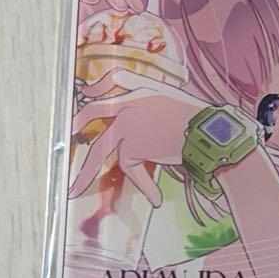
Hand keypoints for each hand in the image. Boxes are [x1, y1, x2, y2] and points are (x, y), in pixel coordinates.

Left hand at [69, 69, 211, 205]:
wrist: (207, 132)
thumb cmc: (204, 120)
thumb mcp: (181, 105)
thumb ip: (160, 109)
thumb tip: (154, 129)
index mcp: (147, 87)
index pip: (117, 79)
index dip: (100, 86)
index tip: (90, 93)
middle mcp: (131, 102)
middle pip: (96, 109)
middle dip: (79, 120)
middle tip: (71, 132)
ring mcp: (127, 124)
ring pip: (100, 147)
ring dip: (85, 172)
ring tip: (74, 188)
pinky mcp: (132, 147)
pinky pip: (131, 168)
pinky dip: (147, 185)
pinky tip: (157, 198)